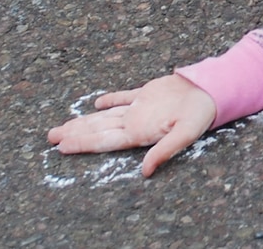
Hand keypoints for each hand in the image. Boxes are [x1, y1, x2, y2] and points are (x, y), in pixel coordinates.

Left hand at [46, 74, 216, 177]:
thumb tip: (145, 171)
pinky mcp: (148, 94)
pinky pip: (124, 97)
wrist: (212, 89)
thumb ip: (164, 150)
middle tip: (50, 138)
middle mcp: (136, 122)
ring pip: (105, 116)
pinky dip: (110, 100)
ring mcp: (140, 108)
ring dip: (84, 121)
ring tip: (64, 126)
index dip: (83, 143)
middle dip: (75, 134)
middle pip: (99, 130)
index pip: (105, 140)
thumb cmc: (200, 113)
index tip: (62, 146)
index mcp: (140, 132)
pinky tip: (97, 103)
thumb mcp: (185, 134)